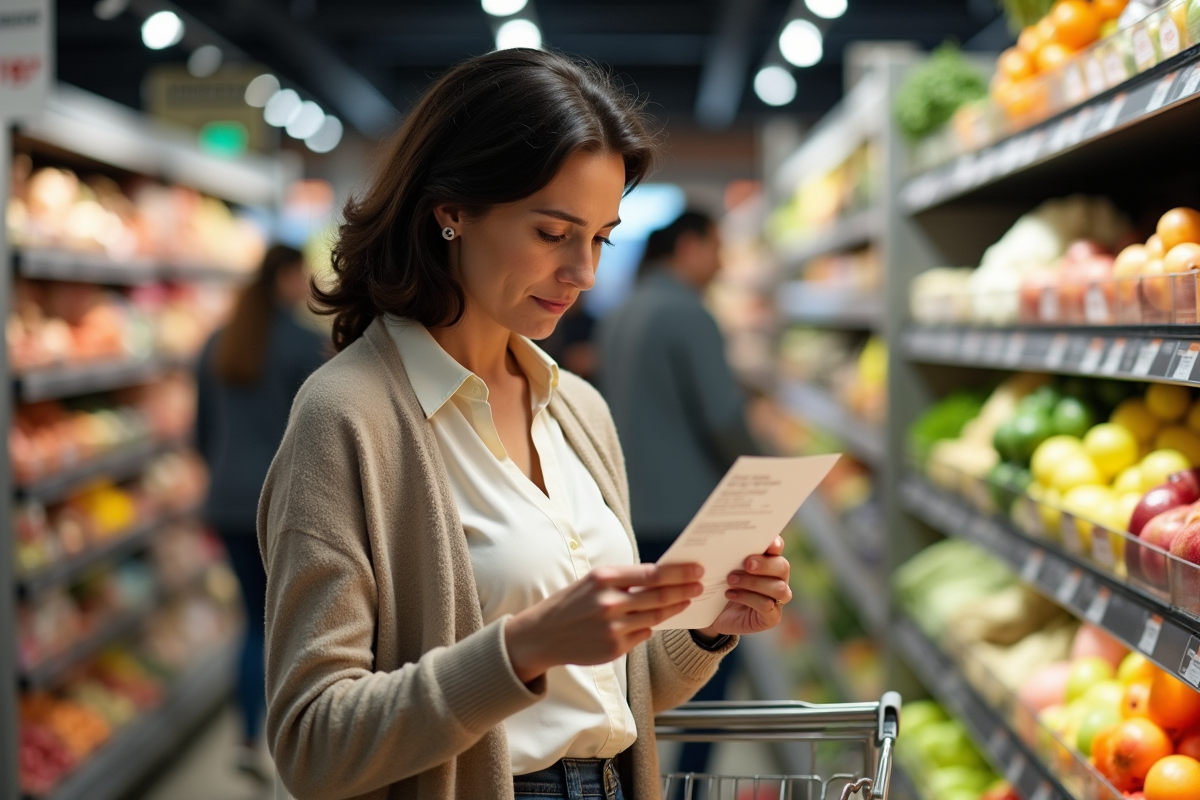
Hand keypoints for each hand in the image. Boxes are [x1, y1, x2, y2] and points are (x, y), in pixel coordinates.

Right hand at [504, 563, 704, 683]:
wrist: (542, 635)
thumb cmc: (570, 603)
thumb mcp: (592, 582)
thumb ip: (623, 580)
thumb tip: (660, 577)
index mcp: (604, 578)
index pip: (652, 574)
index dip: (678, 572)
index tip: (696, 569)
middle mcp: (609, 602)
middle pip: (659, 595)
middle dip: (685, 589)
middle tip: (701, 584)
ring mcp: (613, 627)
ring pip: (655, 616)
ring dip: (675, 608)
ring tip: (688, 600)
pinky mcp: (615, 648)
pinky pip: (643, 634)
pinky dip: (651, 626)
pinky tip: (658, 619)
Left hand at [695, 536, 791, 638]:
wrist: (716, 615)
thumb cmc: (722, 586)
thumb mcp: (724, 569)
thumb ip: (731, 556)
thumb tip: (724, 542)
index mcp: (769, 561)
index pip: (778, 548)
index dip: (776, 544)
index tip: (768, 544)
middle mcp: (778, 579)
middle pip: (783, 567)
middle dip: (765, 564)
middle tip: (747, 564)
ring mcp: (778, 600)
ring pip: (778, 588)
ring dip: (754, 583)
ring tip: (731, 580)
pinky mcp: (772, 618)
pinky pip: (767, 606)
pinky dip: (748, 598)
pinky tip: (730, 594)